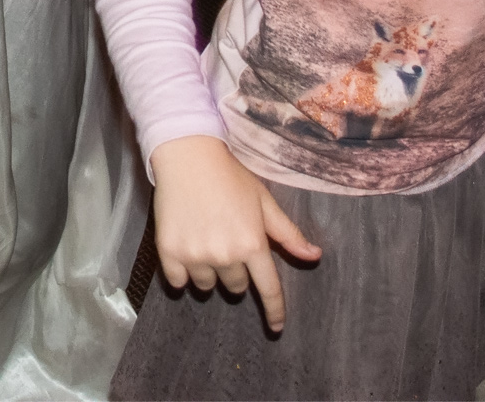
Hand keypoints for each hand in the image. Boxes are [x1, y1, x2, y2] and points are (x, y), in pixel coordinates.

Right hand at [149, 135, 321, 332]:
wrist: (187, 155)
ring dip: (208, 271)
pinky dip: (182, 272)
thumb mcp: (264, 201)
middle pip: (236, 286)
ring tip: (204, 238)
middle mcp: (225, 254)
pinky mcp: (169, 253)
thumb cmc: (230, 176)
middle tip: (227, 240)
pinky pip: (179, 282)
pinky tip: (185, 246)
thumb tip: (314, 256)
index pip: (268, 289)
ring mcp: (196, 255)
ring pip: (206, 285)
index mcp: (252, 243)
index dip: (275, 311)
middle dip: (235, 270)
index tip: (277, 328)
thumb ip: (288, 233)